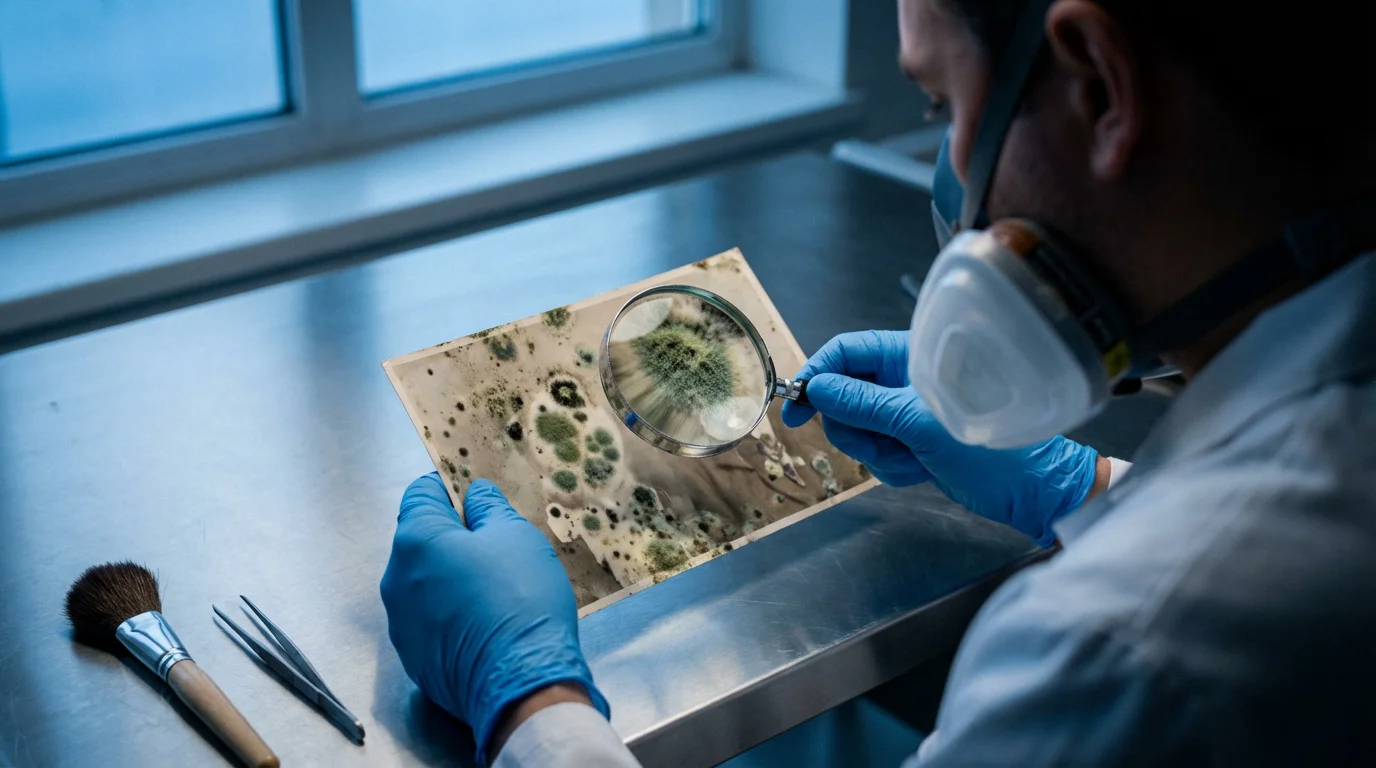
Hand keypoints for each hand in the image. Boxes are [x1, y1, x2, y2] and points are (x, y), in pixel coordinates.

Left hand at [380, 474, 607, 763]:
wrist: (521, 683)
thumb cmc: (520, 598)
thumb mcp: (516, 537)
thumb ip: (489, 508)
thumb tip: (475, 494)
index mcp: (415, 540)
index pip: (421, 493)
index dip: (450, 488)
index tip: (477, 499)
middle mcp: (395, 580)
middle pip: (420, 541)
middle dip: (453, 538)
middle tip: (497, 547)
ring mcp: (400, 624)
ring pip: (423, 584)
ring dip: (450, 578)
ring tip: (494, 590)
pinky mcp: (412, 659)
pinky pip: (429, 622)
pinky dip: (450, 615)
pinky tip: (484, 624)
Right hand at [782, 331, 1100, 545]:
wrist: (1031, 491)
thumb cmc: (993, 447)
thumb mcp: (921, 423)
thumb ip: (865, 404)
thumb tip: (818, 389)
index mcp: (910, 355)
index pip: (845, 352)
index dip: (816, 376)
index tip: (795, 408)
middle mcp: (904, 380)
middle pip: (843, 397)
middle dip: (857, 429)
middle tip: (884, 443)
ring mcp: (907, 413)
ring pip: (858, 431)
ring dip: (880, 453)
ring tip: (917, 458)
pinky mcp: (911, 443)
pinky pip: (877, 456)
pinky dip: (894, 468)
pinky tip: (925, 469)